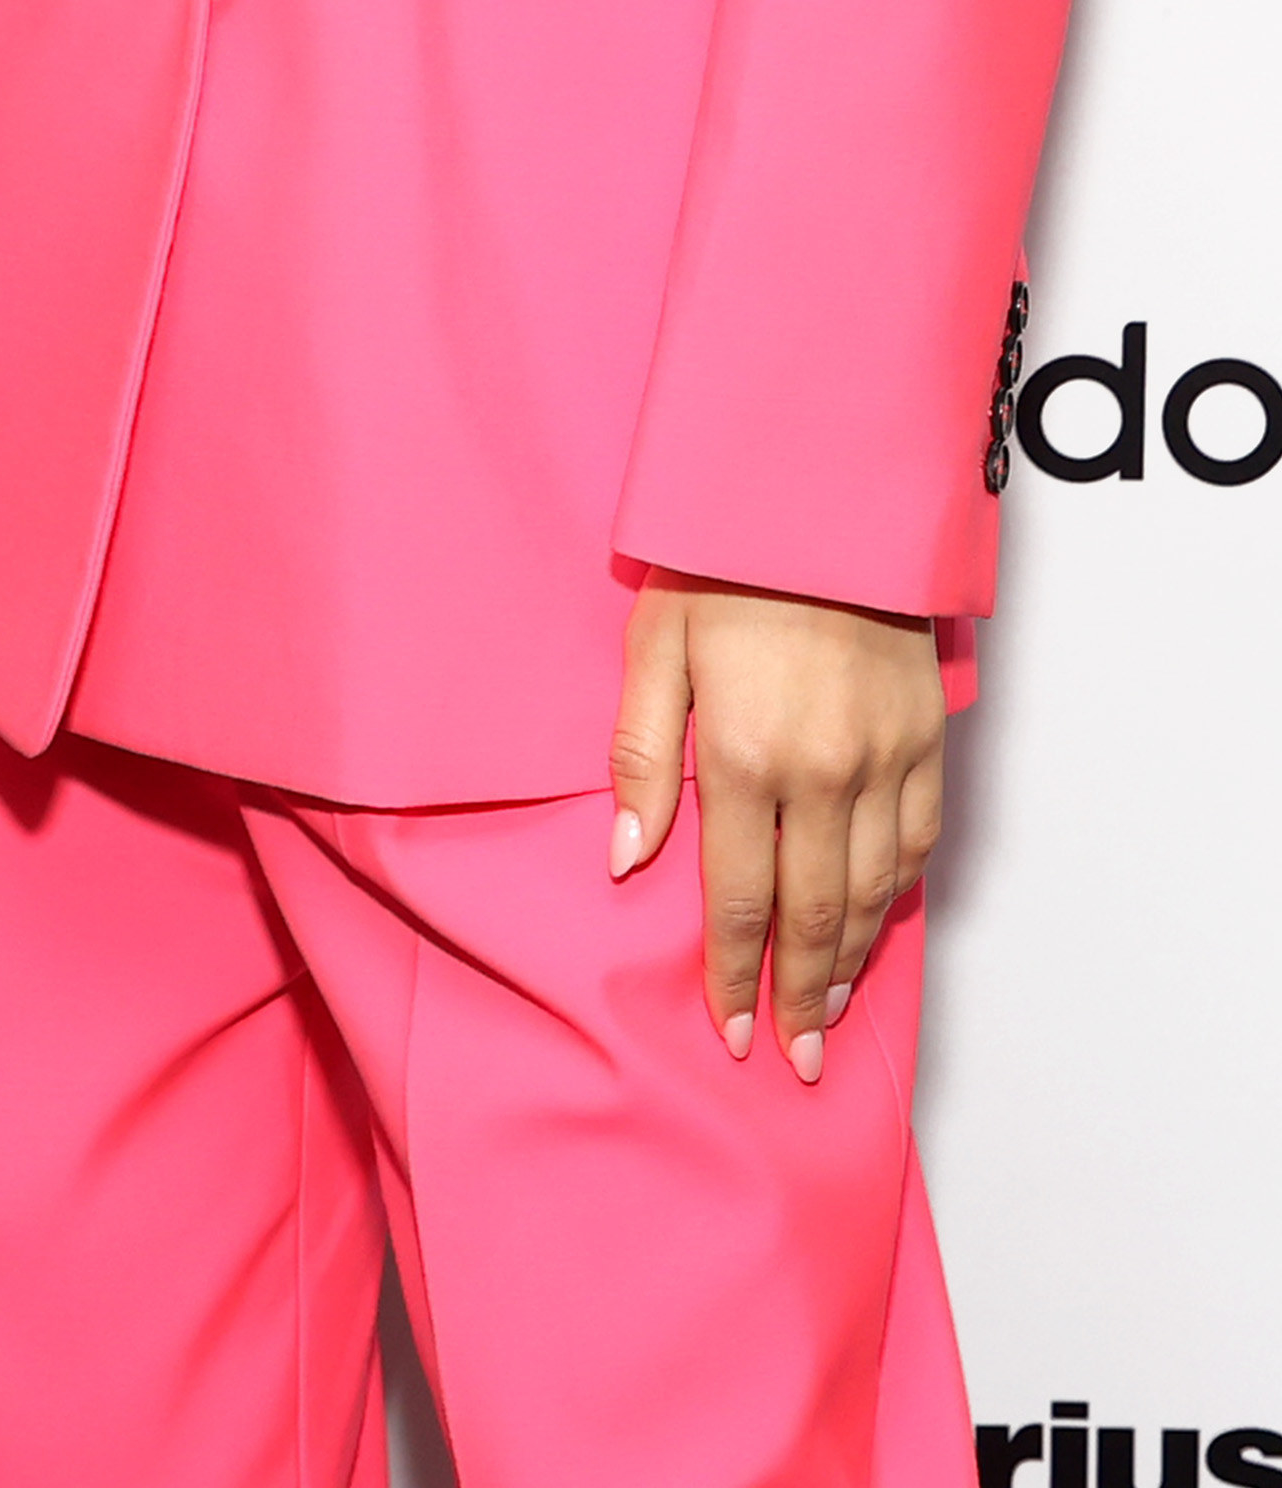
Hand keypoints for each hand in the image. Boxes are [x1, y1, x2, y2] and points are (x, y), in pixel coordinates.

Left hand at [609, 572, 943, 1080]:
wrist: (824, 496)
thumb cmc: (724, 561)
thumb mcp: (655, 643)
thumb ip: (641, 754)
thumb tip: (629, 859)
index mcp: (744, 753)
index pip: (742, 898)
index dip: (736, 973)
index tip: (731, 1030)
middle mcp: (824, 771)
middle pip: (816, 916)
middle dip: (801, 996)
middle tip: (792, 1057)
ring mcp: (885, 758)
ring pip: (874, 892)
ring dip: (852, 960)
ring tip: (831, 1012)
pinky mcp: (925, 738)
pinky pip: (919, 842)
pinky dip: (899, 895)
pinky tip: (879, 924)